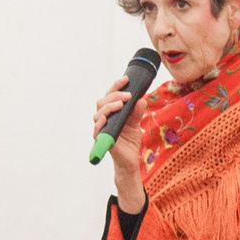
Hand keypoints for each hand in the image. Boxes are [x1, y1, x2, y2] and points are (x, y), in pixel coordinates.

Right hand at [92, 82, 146, 208]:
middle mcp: (104, 119)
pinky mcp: (102, 140)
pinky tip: (106, 118)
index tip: (126, 79)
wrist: (130, 161)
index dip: (116, 86)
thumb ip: (137, 112)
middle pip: (102, 102)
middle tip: (128, 95)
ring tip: (120, 104)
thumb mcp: (136, 123)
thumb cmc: (129, 142)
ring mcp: (101, 129)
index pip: (110, 96)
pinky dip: (100, 123)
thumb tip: (141, 99)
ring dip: (109, 107)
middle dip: (114, 95)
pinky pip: (97, 130)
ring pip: (98, 113)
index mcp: (111, 113)